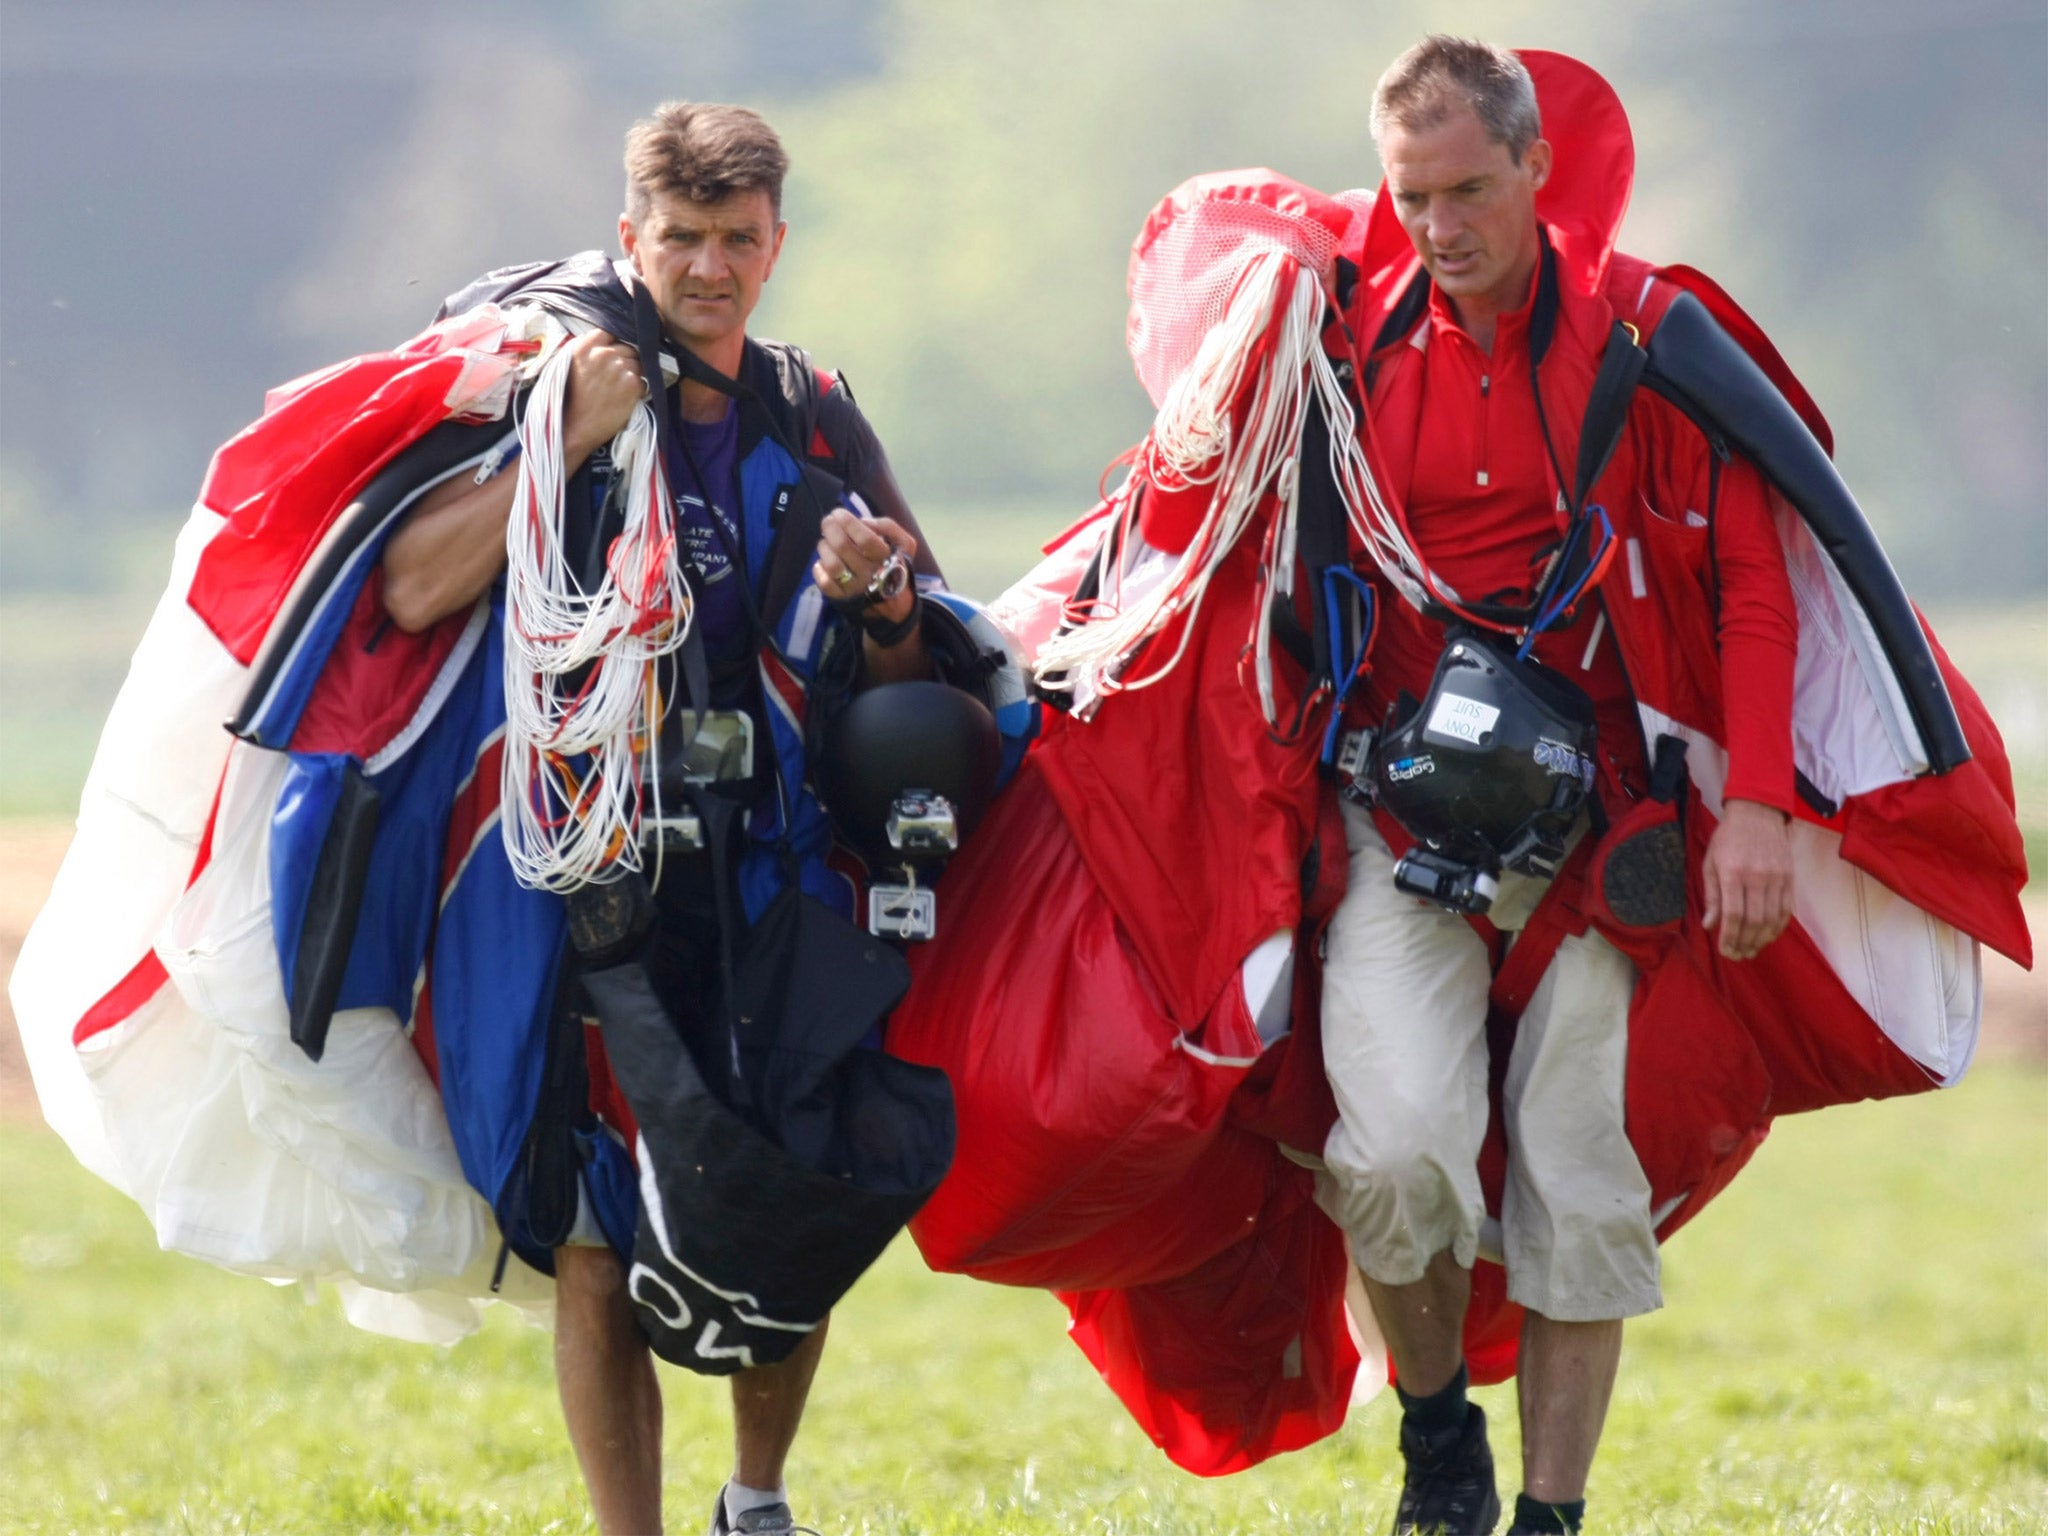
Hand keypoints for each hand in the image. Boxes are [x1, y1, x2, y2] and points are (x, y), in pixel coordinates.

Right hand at [561, 330, 647, 460]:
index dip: (613, 344)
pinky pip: (644, 382)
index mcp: (585, 347)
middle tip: (616, 378)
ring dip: (633, 375)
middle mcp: (604, 355)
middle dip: (625, 360)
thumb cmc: (569, 400)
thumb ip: (585, 349)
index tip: (612, 354)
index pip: (609, 332)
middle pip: (628, 348)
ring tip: (618, 390)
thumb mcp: (568, 365)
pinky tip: (623, 400)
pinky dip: (638, 391)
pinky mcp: (632, 385)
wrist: (574, 429)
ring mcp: (620, 369)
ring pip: (639, 364)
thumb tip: (605, 339)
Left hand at [811, 509, 917, 624]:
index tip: (839, 513)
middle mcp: (869, 574)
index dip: (849, 522)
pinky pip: (824, 582)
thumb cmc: (894, 565)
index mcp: (885, 558)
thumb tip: (864, 522)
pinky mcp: (842, 598)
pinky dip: (819, 568)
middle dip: (830, 529)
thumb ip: (888, 526)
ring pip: (832, 564)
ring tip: (825, 542)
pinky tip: (823, 561)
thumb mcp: (904, 543)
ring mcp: (855, 588)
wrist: (894, 603)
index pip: (865, 538)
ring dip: (824, 547)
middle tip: (827, 522)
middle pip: (843, 547)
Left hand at [1700, 797, 1794, 959]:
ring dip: (1761, 940)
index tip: (1725, 951)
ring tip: (1751, 950)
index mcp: (1733, 873)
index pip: (1733, 915)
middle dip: (1745, 943)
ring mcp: (1777, 878)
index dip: (1729, 938)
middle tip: (1737, 955)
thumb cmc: (1728, 838)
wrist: (1758, 813)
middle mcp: (1757, 877)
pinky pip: (1786, 910)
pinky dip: (1777, 927)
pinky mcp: (1790, 878)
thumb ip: (1712, 895)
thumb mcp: (1710, 862)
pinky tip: (1768, 936)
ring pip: (1772, 919)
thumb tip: (1710, 925)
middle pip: (1754, 921)